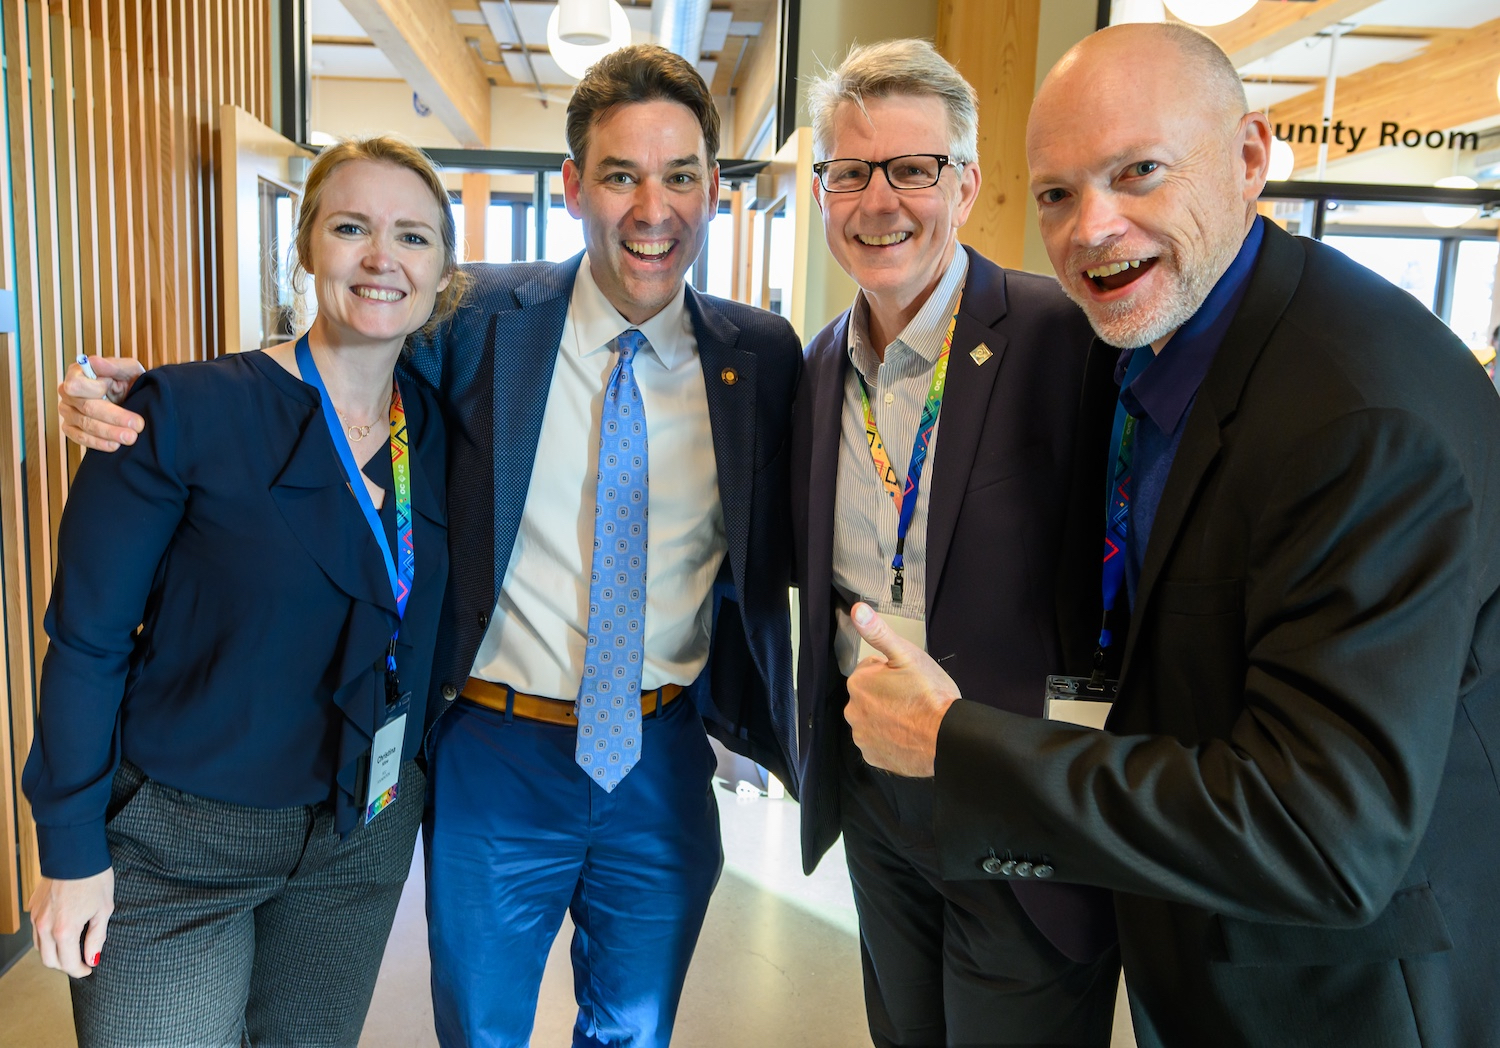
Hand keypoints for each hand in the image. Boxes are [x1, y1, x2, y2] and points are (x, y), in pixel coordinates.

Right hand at [29, 868, 114, 977]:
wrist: (75, 852)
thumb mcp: (103, 910)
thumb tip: (92, 959)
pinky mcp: (33, 907)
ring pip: (40, 947)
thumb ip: (96, 938)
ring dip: (54, 953)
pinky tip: (61, 932)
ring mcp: (36, 917)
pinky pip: (36, 932)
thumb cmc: (94, 879)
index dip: (80, 970)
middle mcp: (44, 927)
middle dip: (66, 965)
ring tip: (72, 948)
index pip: (68, 963)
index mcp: (64, 930)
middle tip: (81, 961)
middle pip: (49, 960)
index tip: (89, 969)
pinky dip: (46, 939)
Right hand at [59, 356, 145, 450]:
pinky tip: (114, 446)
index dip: (95, 389)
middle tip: (137, 425)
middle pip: (86, 407)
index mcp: (78, 374)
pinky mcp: (71, 428)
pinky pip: (80, 438)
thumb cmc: (128, 380)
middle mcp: (68, 393)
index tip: (112, 390)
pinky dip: (98, 443)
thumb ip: (114, 365)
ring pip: (85, 425)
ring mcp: (68, 411)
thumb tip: (94, 361)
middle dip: (114, 417)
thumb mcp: (128, 369)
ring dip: (110, 433)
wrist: (132, 399)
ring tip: (130, 437)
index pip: (76, 384)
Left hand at [844, 603, 961, 776]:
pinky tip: (908, 735)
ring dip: (887, 717)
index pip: (871, 670)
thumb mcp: (908, 655)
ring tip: (913, 718)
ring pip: (873, 719)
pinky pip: (878, 742)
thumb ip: (879, 632)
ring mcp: (862, 737)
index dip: (892, 672)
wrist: (947, 738)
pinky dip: (889, 739)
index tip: (909, 680)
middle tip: (913, 698)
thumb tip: (857, 609)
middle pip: (870, 696)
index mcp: (858, 683)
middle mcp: (852, 711)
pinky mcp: (873, 757)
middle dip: (886, 695)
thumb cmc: (930, 695)